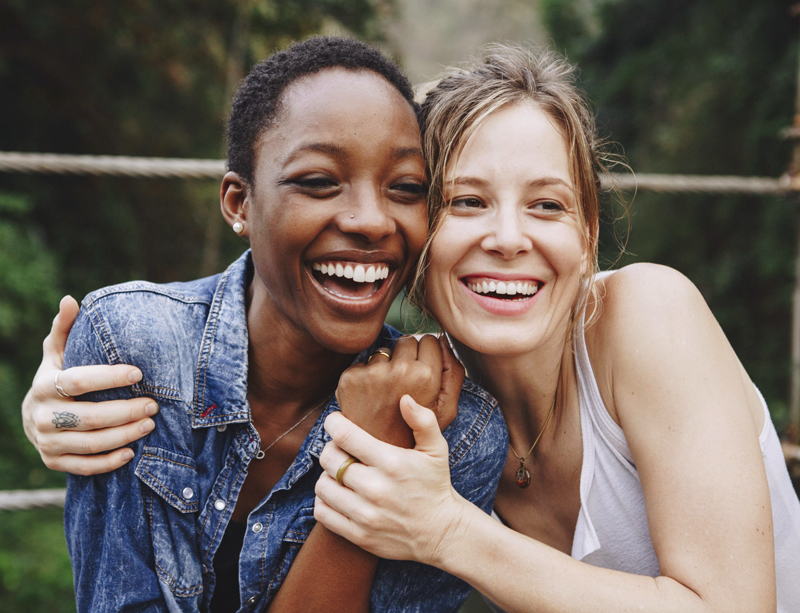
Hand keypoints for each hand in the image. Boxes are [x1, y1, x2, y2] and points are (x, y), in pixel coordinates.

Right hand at [22, 296, 158, 474]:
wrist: (33, 416)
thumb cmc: (56, 376)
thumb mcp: (57, 353)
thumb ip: (65, 328)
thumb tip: (70, 299)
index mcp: (44, 385)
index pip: (78, 381)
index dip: (109, 377)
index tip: (139, 373)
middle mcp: (42, 416)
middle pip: (89, 417)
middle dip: (126, 411)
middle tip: (154, 404)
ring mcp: (47, 442)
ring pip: (90, 443)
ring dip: (124, 435)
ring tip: (150, 424)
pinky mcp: (53, 462)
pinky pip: (84, 467)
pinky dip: (109, 462)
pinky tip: (131, 452)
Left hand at [315, 396, 472, 566]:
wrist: (442, 532)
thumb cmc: (435, 485)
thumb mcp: (436, 450)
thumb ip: (423, 421)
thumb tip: (404, 399)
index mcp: (392, 463)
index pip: (345, 436)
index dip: (333, 423)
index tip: (335, 421)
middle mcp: (376, 489)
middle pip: (329, 459)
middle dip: (331, 448)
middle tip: (340, 449)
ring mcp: (366, 514)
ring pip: (322, 486)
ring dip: (327, 475)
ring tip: (340, 473)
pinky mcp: (359, 535)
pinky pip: (323, 513)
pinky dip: (324, 501)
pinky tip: (338, 494)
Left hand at [336, 335, 463, 447]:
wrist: (378, 460)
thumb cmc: (416, 436)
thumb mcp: (446, 410)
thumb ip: (453, 373)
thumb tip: (442, 341)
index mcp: (426, 376)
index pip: (429, 340)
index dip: (427, 353)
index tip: (422, 371)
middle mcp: (399, 371)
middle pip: (405, 341)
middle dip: (407, 356)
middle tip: (404, 385)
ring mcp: (372, 374)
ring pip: (383, 352)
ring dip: (385, 367)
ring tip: (385, 396)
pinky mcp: (350, 379)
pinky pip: (361, 365)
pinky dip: (364, 378)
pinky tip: (368, 401)